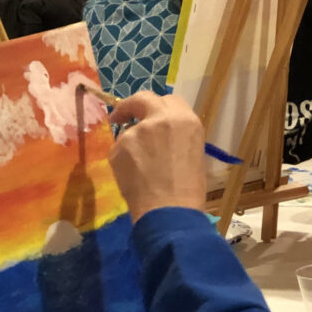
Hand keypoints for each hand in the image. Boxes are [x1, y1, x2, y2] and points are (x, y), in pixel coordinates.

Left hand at [108, 92, 206, 221]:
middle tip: (122, 116)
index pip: (170, 100)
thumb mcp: (193, 154)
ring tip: (140, 169)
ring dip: (131, 142)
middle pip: (143, 98)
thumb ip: (176, 136)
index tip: (149, 114)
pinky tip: (133, 178)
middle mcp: (160, 118)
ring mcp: (136, 131)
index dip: (159, 107)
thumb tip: (161, 136)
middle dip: (132, 106)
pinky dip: (123, 160)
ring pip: (128, 130)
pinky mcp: (119, 147)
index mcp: (185, 120)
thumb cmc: (189, 190)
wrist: (170, 212)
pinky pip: (118, 149)